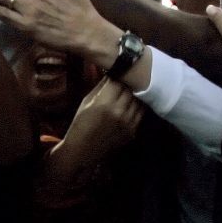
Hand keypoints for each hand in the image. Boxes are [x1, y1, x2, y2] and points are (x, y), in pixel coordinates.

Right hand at [36, 78, 144, 205]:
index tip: (117, 73)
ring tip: (128, 92)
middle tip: (124, 81)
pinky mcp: (133, 131)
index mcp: (104, 102)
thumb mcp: (86, 101)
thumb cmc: (80, 123)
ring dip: (134, 95)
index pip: (119, 81)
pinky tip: (130, 105)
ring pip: (139, 100)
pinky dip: (137, 107)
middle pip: (131, 89)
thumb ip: (101, 87)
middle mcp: (119, 111)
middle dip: (126, 84)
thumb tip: (112, 72)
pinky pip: (140, 113)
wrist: (83, 150)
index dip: (118, 76)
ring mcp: (129, 123)